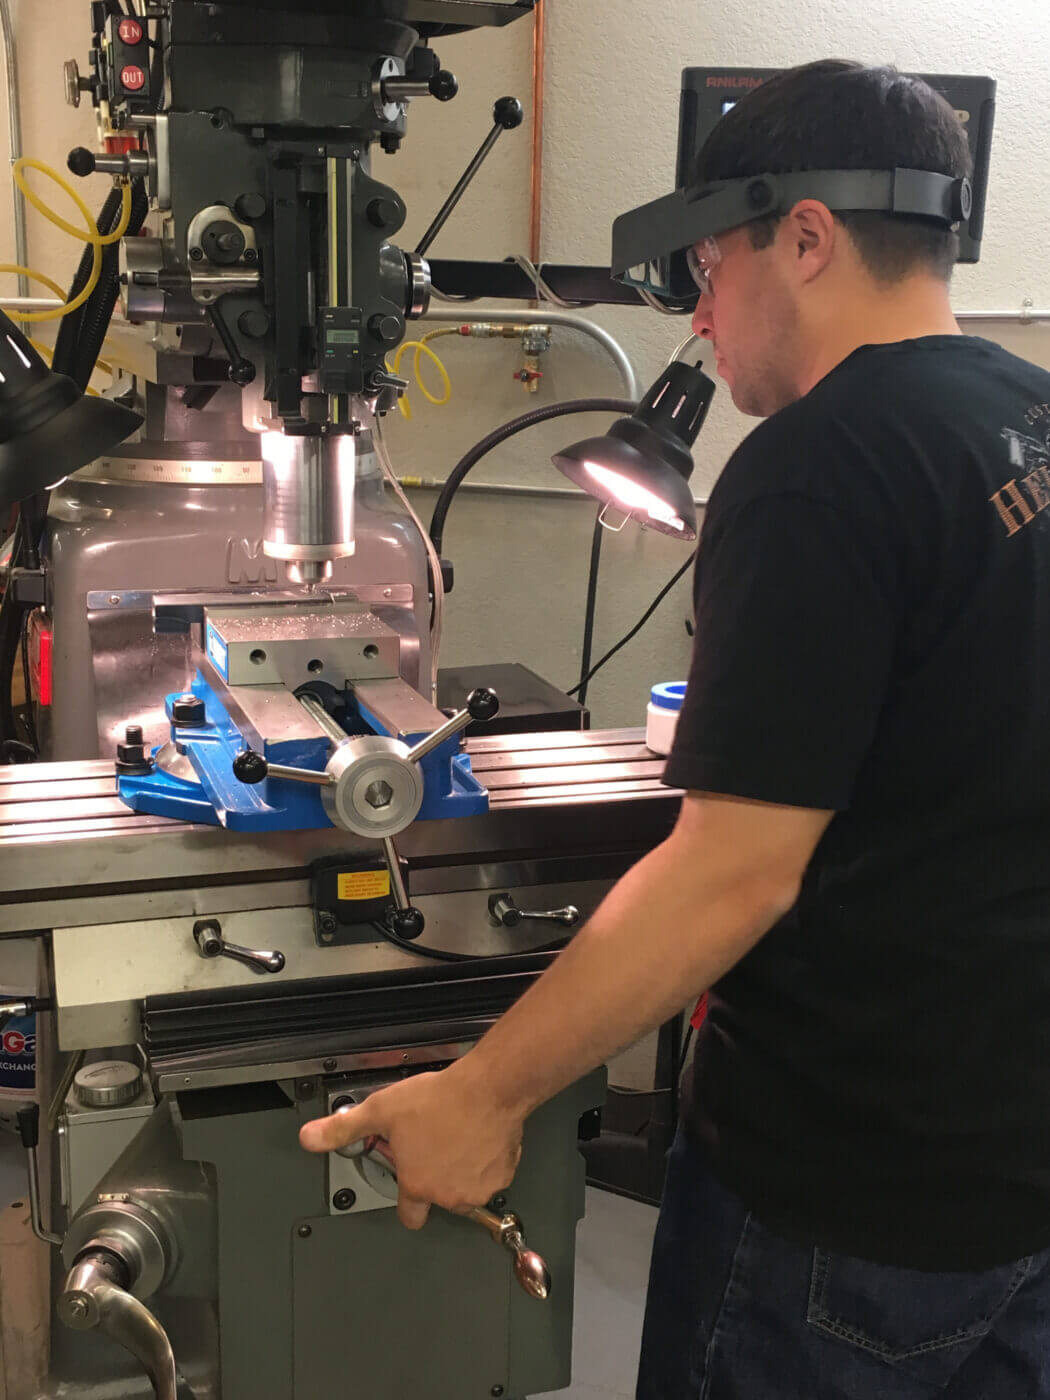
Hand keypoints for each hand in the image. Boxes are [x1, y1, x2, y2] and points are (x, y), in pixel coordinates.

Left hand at [299, 1062, 523, 1229]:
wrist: (488, 1088)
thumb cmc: (441, 1099)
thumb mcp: (381, 1109)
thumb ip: (343, 1129)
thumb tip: (310, 1138)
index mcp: (417, 1183)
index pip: (409, 1216)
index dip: (407, 1201)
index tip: (409, 1184)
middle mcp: (447, 1194)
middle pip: (438, 1197)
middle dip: (435, 1176)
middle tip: (433, 1144)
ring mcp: (477, 1187)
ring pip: (466, 1187)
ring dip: (461, 1170)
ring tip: (456, 1136)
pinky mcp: (502, 1174)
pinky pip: (493, 1174)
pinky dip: (486, 1161)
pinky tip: (478, 1136)